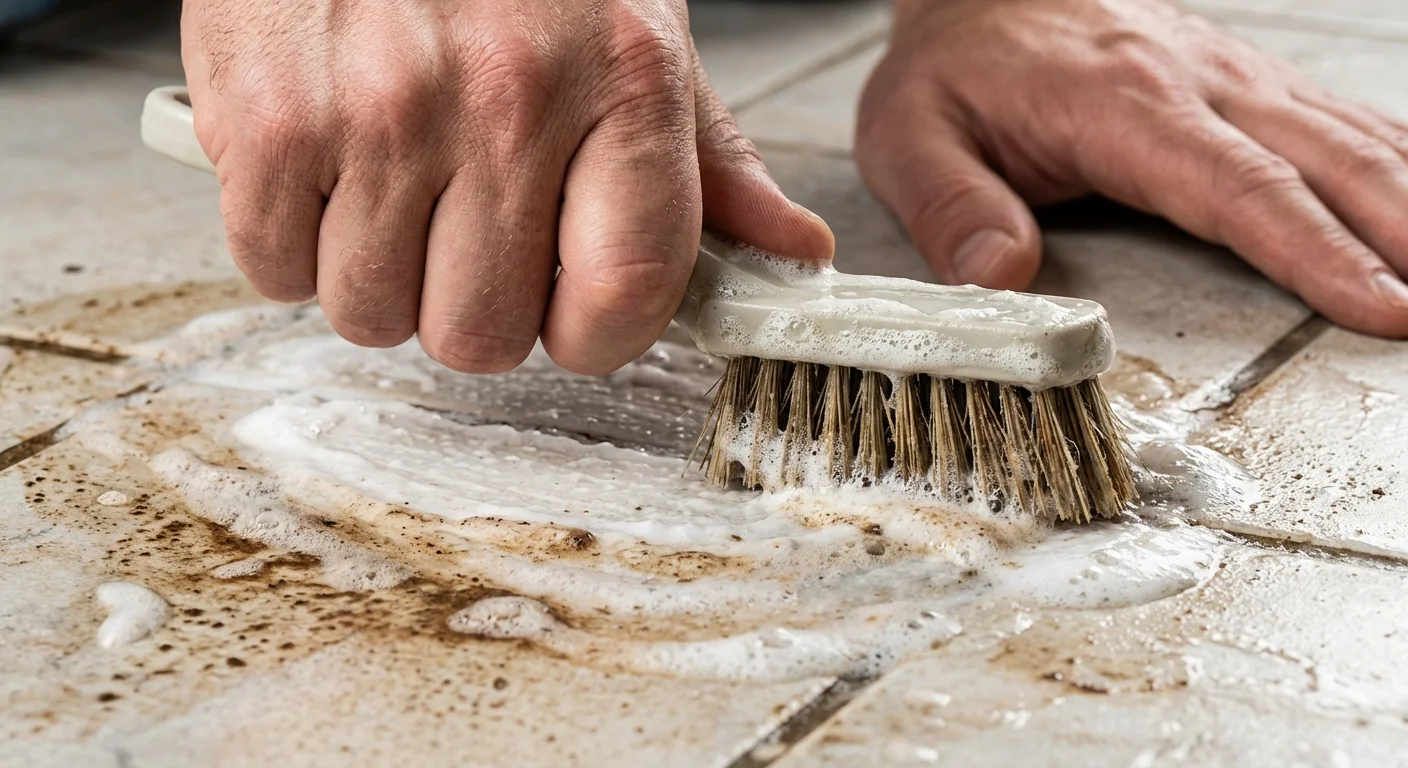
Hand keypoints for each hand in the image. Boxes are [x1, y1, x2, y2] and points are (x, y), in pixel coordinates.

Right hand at [181, 0, 833, 372]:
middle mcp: (508, 99)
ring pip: (373, 315)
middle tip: (464, 226)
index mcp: (625, 81)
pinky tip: (320, 169)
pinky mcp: (267, 116)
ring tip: (389, 184)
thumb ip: (713, 164)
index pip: (628, 296)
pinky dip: (291, 242)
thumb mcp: (638, 36)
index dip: (594, 334)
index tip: (572, 309)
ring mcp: (380, 110)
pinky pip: (270, 270)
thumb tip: (796, 257)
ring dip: (379, 275)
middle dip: (472, 304)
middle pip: (484, 336)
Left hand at [858, 0, 1407, 337]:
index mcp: (1120, 104)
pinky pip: (1333, 120)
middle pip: (1321, 160)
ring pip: (1346, 135)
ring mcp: (1228, 77)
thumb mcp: (909, 133)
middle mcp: (1194, 84)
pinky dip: (1392, 161)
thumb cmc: (953, 62)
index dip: (1312, 249)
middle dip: (1394, 235)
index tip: (1376, 302)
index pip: (1235, 185)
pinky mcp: (1240, 82)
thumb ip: (952, 205)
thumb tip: (1001, 278)